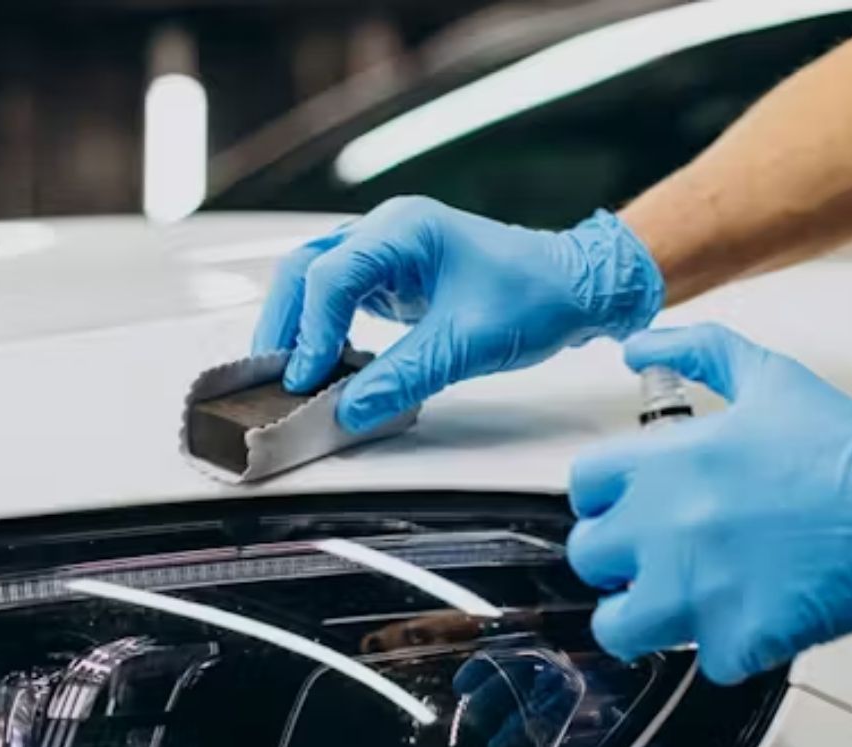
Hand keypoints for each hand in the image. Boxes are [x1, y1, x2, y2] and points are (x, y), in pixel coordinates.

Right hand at [251, 196, 663, 432]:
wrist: (577, 286)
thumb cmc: (536, 295)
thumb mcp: (467, 343)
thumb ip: (402, 377)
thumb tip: (347, 411)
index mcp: (403, 229)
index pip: (330, 276)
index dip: (311, 331)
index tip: (305, 378)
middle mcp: (385, 231)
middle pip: (304, 269)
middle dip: (285, 324)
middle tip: (274, 376)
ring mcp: (383, 252)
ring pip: (311, 281)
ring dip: (296, 326)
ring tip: (291, 373)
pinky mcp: (388, 277)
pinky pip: (335, 297)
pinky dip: (319, 328)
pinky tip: (323, 362)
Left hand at [568, 325, 851, 683]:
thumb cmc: (850, 448)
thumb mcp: (769, 378)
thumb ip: (696, 353)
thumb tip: (638, 347)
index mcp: (664, 464)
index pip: (583, 487)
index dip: (606, 500)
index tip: (630, 508)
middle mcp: (664, 526)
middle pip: (589, 558)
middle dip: (618, 560)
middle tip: (656, 558)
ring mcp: (696, 587)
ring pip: (618, 626)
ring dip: (644, 617)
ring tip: (683, 603)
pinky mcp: (736, 637)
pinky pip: (703, 660)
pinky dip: (728, 648)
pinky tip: (753, 620)